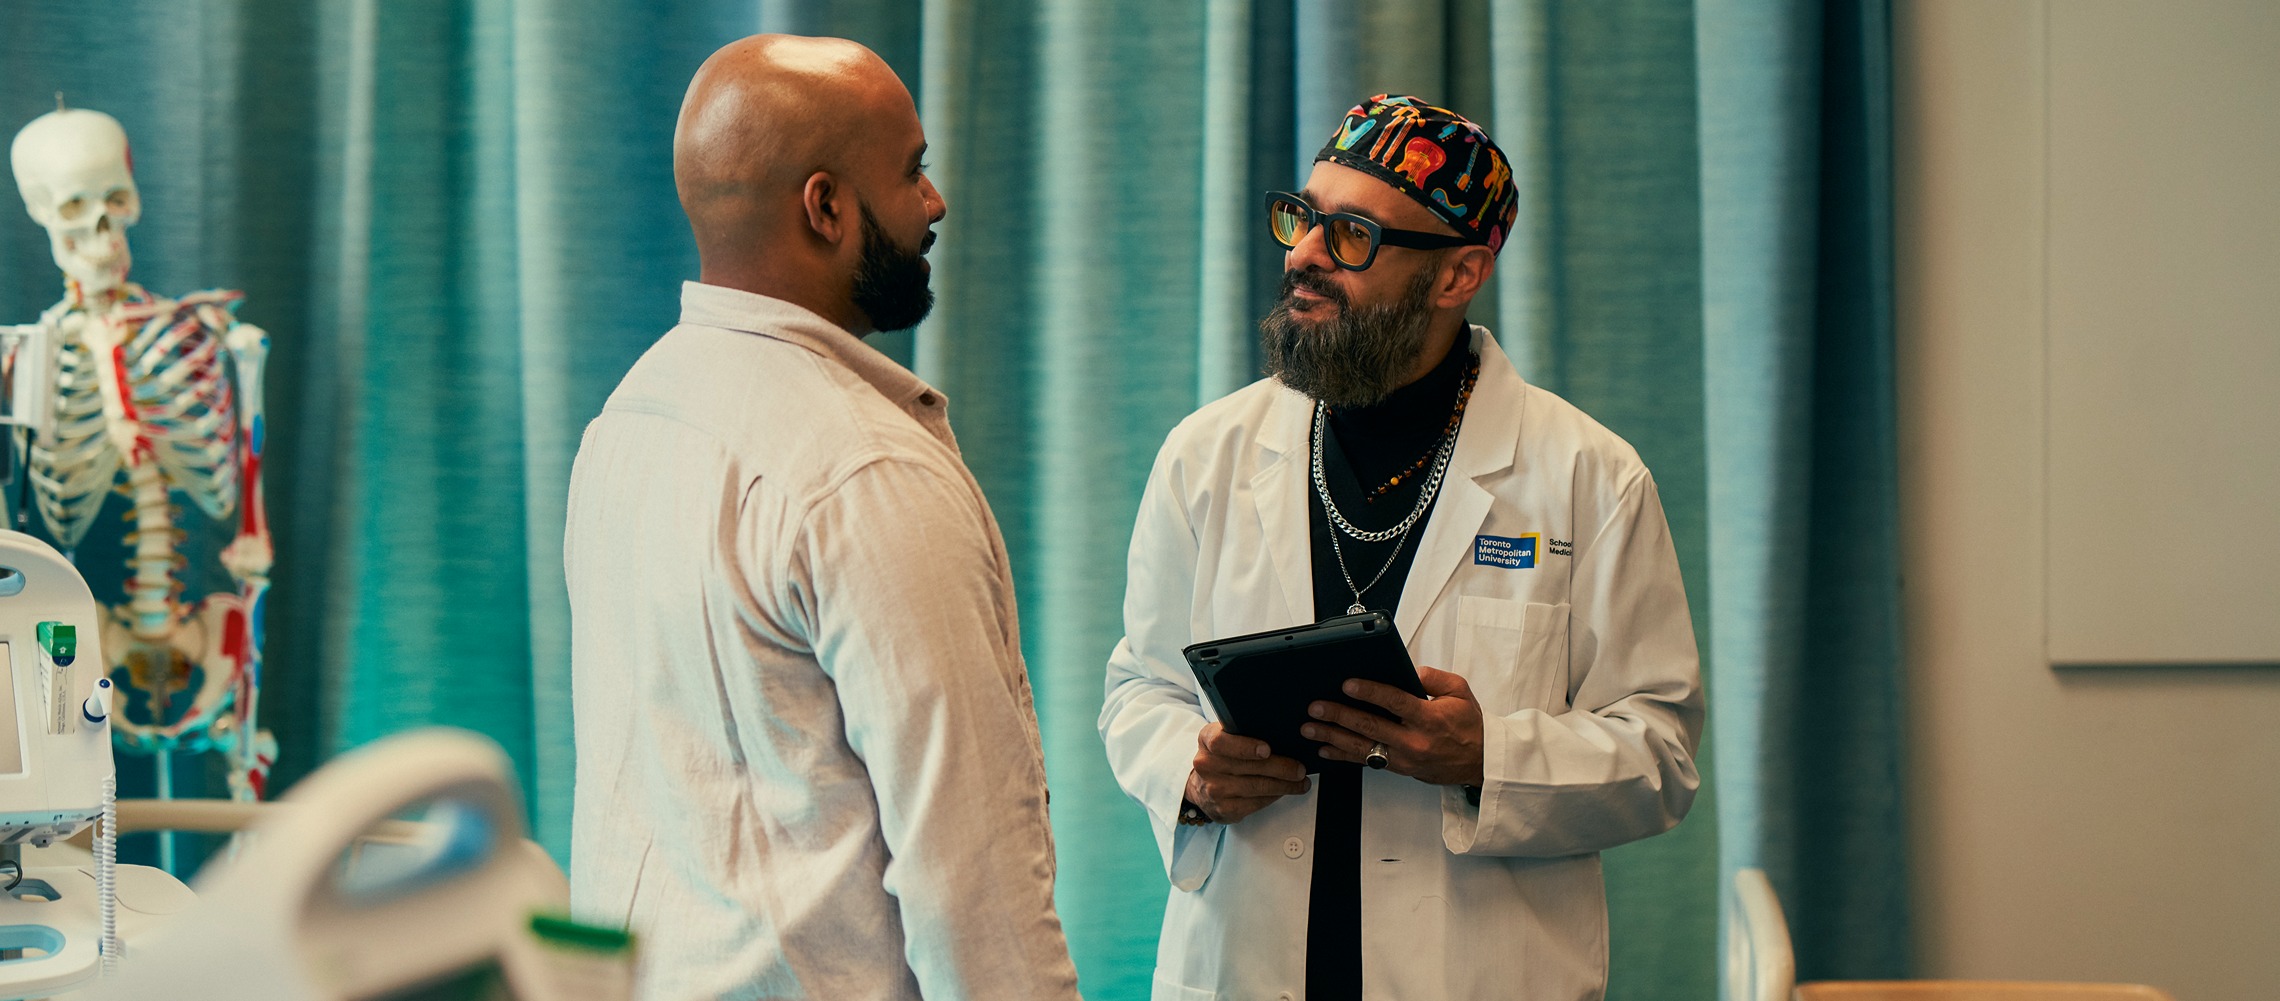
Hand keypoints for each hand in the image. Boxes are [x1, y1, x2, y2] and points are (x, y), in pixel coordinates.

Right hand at [1185, 722, 1310, 824]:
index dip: (1245, 747)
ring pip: (1255, 787)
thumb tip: (1283, 735)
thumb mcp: (1225, 737)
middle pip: (1247, 767)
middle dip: (1280, 768)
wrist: (1201, 786)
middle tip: (1299, 769)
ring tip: (1301, 782)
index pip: (1221, 742)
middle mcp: (1206, 765)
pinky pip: (1255, 804)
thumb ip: (1244, 732)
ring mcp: (1213, 789)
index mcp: (1206, 740)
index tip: (1267, 749)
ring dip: (1283, 785)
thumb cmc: (1222, 756)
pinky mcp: (1223, 809)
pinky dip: (1273, 797)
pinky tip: (1284, 791)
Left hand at [1301, 666, 1484, 786]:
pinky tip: (1325, 749)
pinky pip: (1367, 762)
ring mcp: (1405, 758)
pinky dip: (1344, 756)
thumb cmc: (1470, 725)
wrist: (1482, 762)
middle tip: (1317, 707)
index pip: (1394, 702)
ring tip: (1310, 729)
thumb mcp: (1460, 691)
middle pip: (1370, 727)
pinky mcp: (1400, 769)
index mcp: (1429, 718)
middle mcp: (1414, 741)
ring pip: (1363, 748)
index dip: (1369, 692)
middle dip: (1339, 716)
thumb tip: (1408, 670)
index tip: (1347, 684)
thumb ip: (1433, 676)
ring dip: (1333, 737)